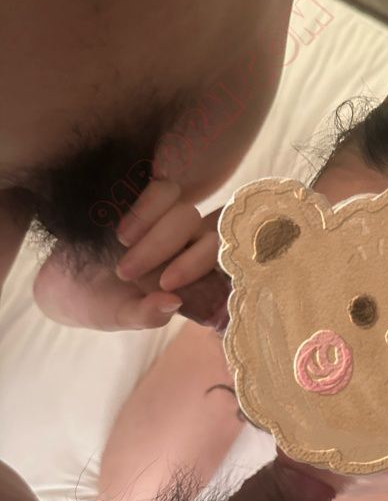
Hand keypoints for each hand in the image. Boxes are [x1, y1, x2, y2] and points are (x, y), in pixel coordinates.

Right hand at [33, 179, 229, 331]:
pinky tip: (115, 218)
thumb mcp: (122, 316)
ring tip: (120, 241)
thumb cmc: (100, 303)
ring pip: (177, 199)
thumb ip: (148, 315)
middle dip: (161, 246)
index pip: (214, 254)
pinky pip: (155, 185)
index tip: (165, 283)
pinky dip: (142, 201)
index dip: (195, 264)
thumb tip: (174, 302)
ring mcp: (160, 214)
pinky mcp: (136, 194)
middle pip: (193, 223)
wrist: (61, 282)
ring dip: (149, 220)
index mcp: (188, 268)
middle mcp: (181, 238)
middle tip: (125, 271)